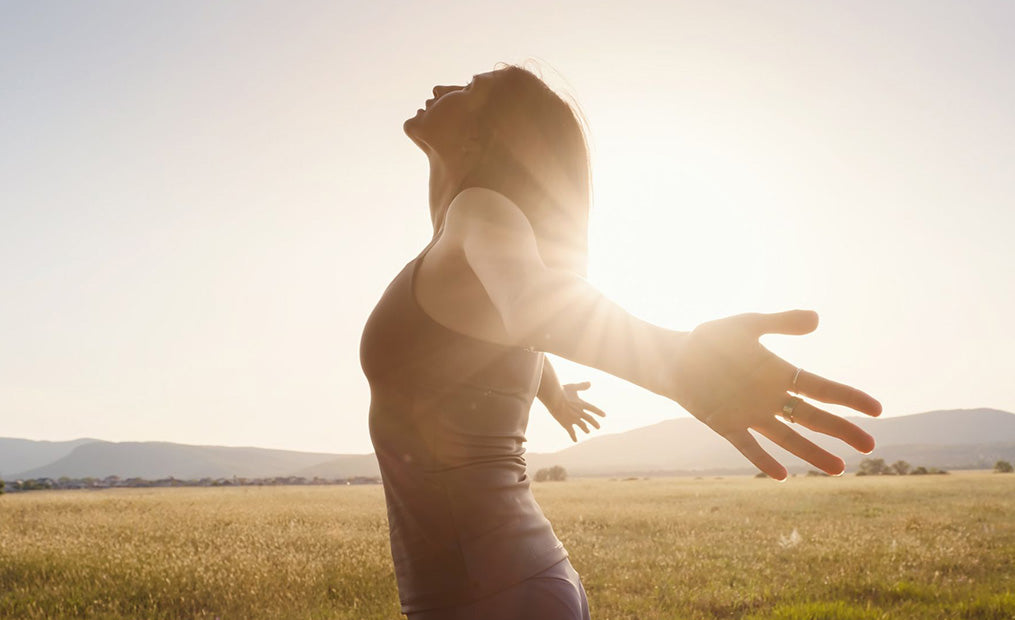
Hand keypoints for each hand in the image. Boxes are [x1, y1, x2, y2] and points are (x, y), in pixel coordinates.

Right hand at [546, 381, 606, 441]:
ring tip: (588, 431)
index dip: (599, 412)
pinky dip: (573, 436)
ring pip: (583, 426)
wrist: (554, 398)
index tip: (604, 415)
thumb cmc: (562, 391)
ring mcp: (574, 419)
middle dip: (595, 423)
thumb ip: (582, 386)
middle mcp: (580, 413)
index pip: (593, 409)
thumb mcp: (573, 387)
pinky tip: (575, 440)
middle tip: (598, 427)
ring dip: (586, 429)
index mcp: (582, 404)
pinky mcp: (566, 424)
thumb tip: (590, 383)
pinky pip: (571, 432)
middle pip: (590, 419)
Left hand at [668, 310, 880, 479]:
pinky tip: (783, 475)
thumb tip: (817, 319)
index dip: (849, 399)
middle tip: (870, 446)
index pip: (822, 389)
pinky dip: (764, 460)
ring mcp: (750, 414)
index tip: (876, 409)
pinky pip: (749, 447)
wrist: (673, 357)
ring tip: (839, 469)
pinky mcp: (727, 426)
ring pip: (788, 438)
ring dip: (812, 453)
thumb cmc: (710, 339)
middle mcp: (771, 398)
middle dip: (841, 431)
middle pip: (813, 418)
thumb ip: (780, 322)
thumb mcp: (746, 325)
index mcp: (779, 374)